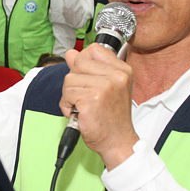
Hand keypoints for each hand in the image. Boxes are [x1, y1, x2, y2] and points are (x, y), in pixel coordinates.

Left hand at [60, 45, 137, 169]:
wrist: (117, 141)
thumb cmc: (111, 117)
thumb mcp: (105, 87)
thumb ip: (89, 69)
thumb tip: (71, 53)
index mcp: (123, 69)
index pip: (94, 49)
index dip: (82, 62)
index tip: (85, 78)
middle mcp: (117, 75)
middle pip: (78, 63)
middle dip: (74, 80)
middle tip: (83, 97)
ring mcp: (105, 87)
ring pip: (70, 78)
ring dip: (69, 95)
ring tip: (81, 107)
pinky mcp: (92, 99)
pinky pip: (67, 94)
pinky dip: (66, 106)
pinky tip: (78, 113)